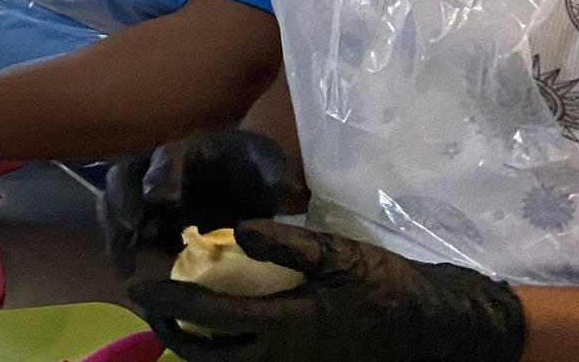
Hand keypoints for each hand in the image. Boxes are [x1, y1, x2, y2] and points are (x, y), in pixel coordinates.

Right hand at [102, 128, 306, 274]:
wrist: (244, 182)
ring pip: (113, 201)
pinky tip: (126, 270)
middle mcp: (156, 166)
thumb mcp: (268, 165)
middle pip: (125, 175)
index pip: (167, 158)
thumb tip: (282, 189)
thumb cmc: (253, 170)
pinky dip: (119, 247)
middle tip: (131, 231)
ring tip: (124, 261)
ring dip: (114, 228)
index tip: (160, 199)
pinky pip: (120, 228)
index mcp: (188, 148)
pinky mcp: (142, 219)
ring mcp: (143, 192)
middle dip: (124, 202)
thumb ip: (273, 173)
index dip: (161, 177)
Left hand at [130, 221, 525, 361]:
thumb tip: (233, 229)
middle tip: (150, 312)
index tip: (139, 290)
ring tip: (175, 325)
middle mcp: (286, 358)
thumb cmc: (389, 286)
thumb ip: (286, 244)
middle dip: (172, 337)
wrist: (438, 329)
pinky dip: (229, 357)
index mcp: (290, 325)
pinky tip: (221, 337)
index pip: (211, 318)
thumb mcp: (340, 255)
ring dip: (197, 351)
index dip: (170, 304)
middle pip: (210, 358)